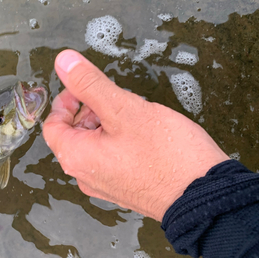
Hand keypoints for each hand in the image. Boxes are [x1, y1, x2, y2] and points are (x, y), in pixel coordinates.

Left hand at [43, 50, 228, 220]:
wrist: (205, 196)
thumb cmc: (165, 154)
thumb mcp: (124, 109)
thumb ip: (90, 84)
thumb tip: (63, 61)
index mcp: (76, 158)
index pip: (53, 125)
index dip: (66, 100)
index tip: (85, 87)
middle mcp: (85, 176)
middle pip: (73, 135)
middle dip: (90, 110)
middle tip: (116, 99)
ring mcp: (105, 186)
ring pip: (94, 146)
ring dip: (107, 124)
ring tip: (134, 114)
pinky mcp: (125, 190)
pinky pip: (111, 159)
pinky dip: (119, 141)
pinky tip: (144, 134)